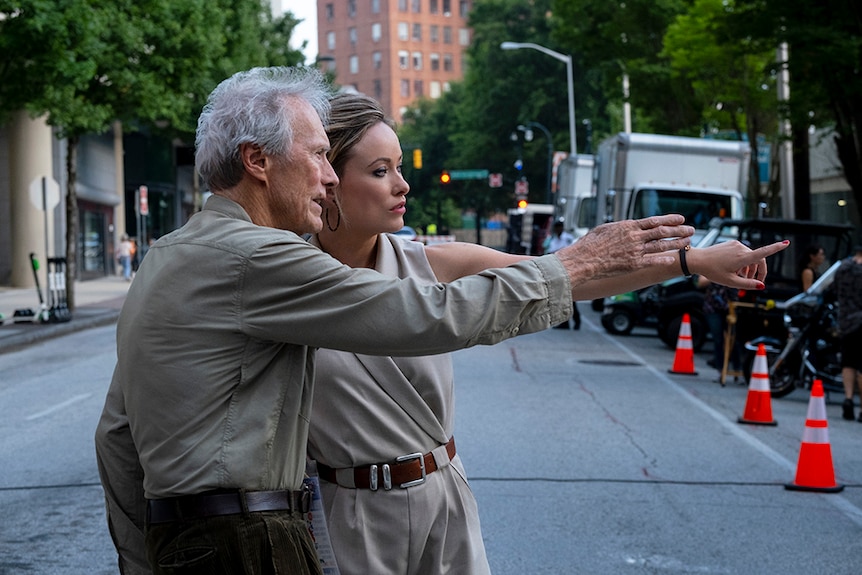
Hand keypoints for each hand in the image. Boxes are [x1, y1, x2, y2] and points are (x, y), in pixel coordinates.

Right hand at [555, 215, 693, 285]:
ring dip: (676, 243)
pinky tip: (674, 259)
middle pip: (662, 232)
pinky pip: (652, 261)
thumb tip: (625, 226)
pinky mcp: (633, 264)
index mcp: (628, 226)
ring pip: (661, 245)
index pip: (653, 221)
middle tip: (691, 229)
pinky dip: (664, 259)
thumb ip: (618, 228)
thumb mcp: (604, 229)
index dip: (669, 219)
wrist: (583, 259)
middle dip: (678, 230)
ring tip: (688, 242)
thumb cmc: (589, 244)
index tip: (680, 218)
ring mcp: (635, 251)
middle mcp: (634, 237)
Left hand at [688, 240, 789, 289]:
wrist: (697, 260)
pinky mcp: (731, 244)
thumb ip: (747, 284)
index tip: (786, 243)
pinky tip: (734, 269)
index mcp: (742, 258)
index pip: (763, 252)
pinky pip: (742, 253)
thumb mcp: (730, 282)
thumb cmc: (712, 271)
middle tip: (754, 282)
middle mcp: (741, 248)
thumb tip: (761, 286)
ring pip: (750, 257)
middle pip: (758, 259)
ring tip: (740, 278)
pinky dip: (742, 262)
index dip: (776, 248)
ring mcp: (735, 245)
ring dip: (749, 268)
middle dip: (758, 271)